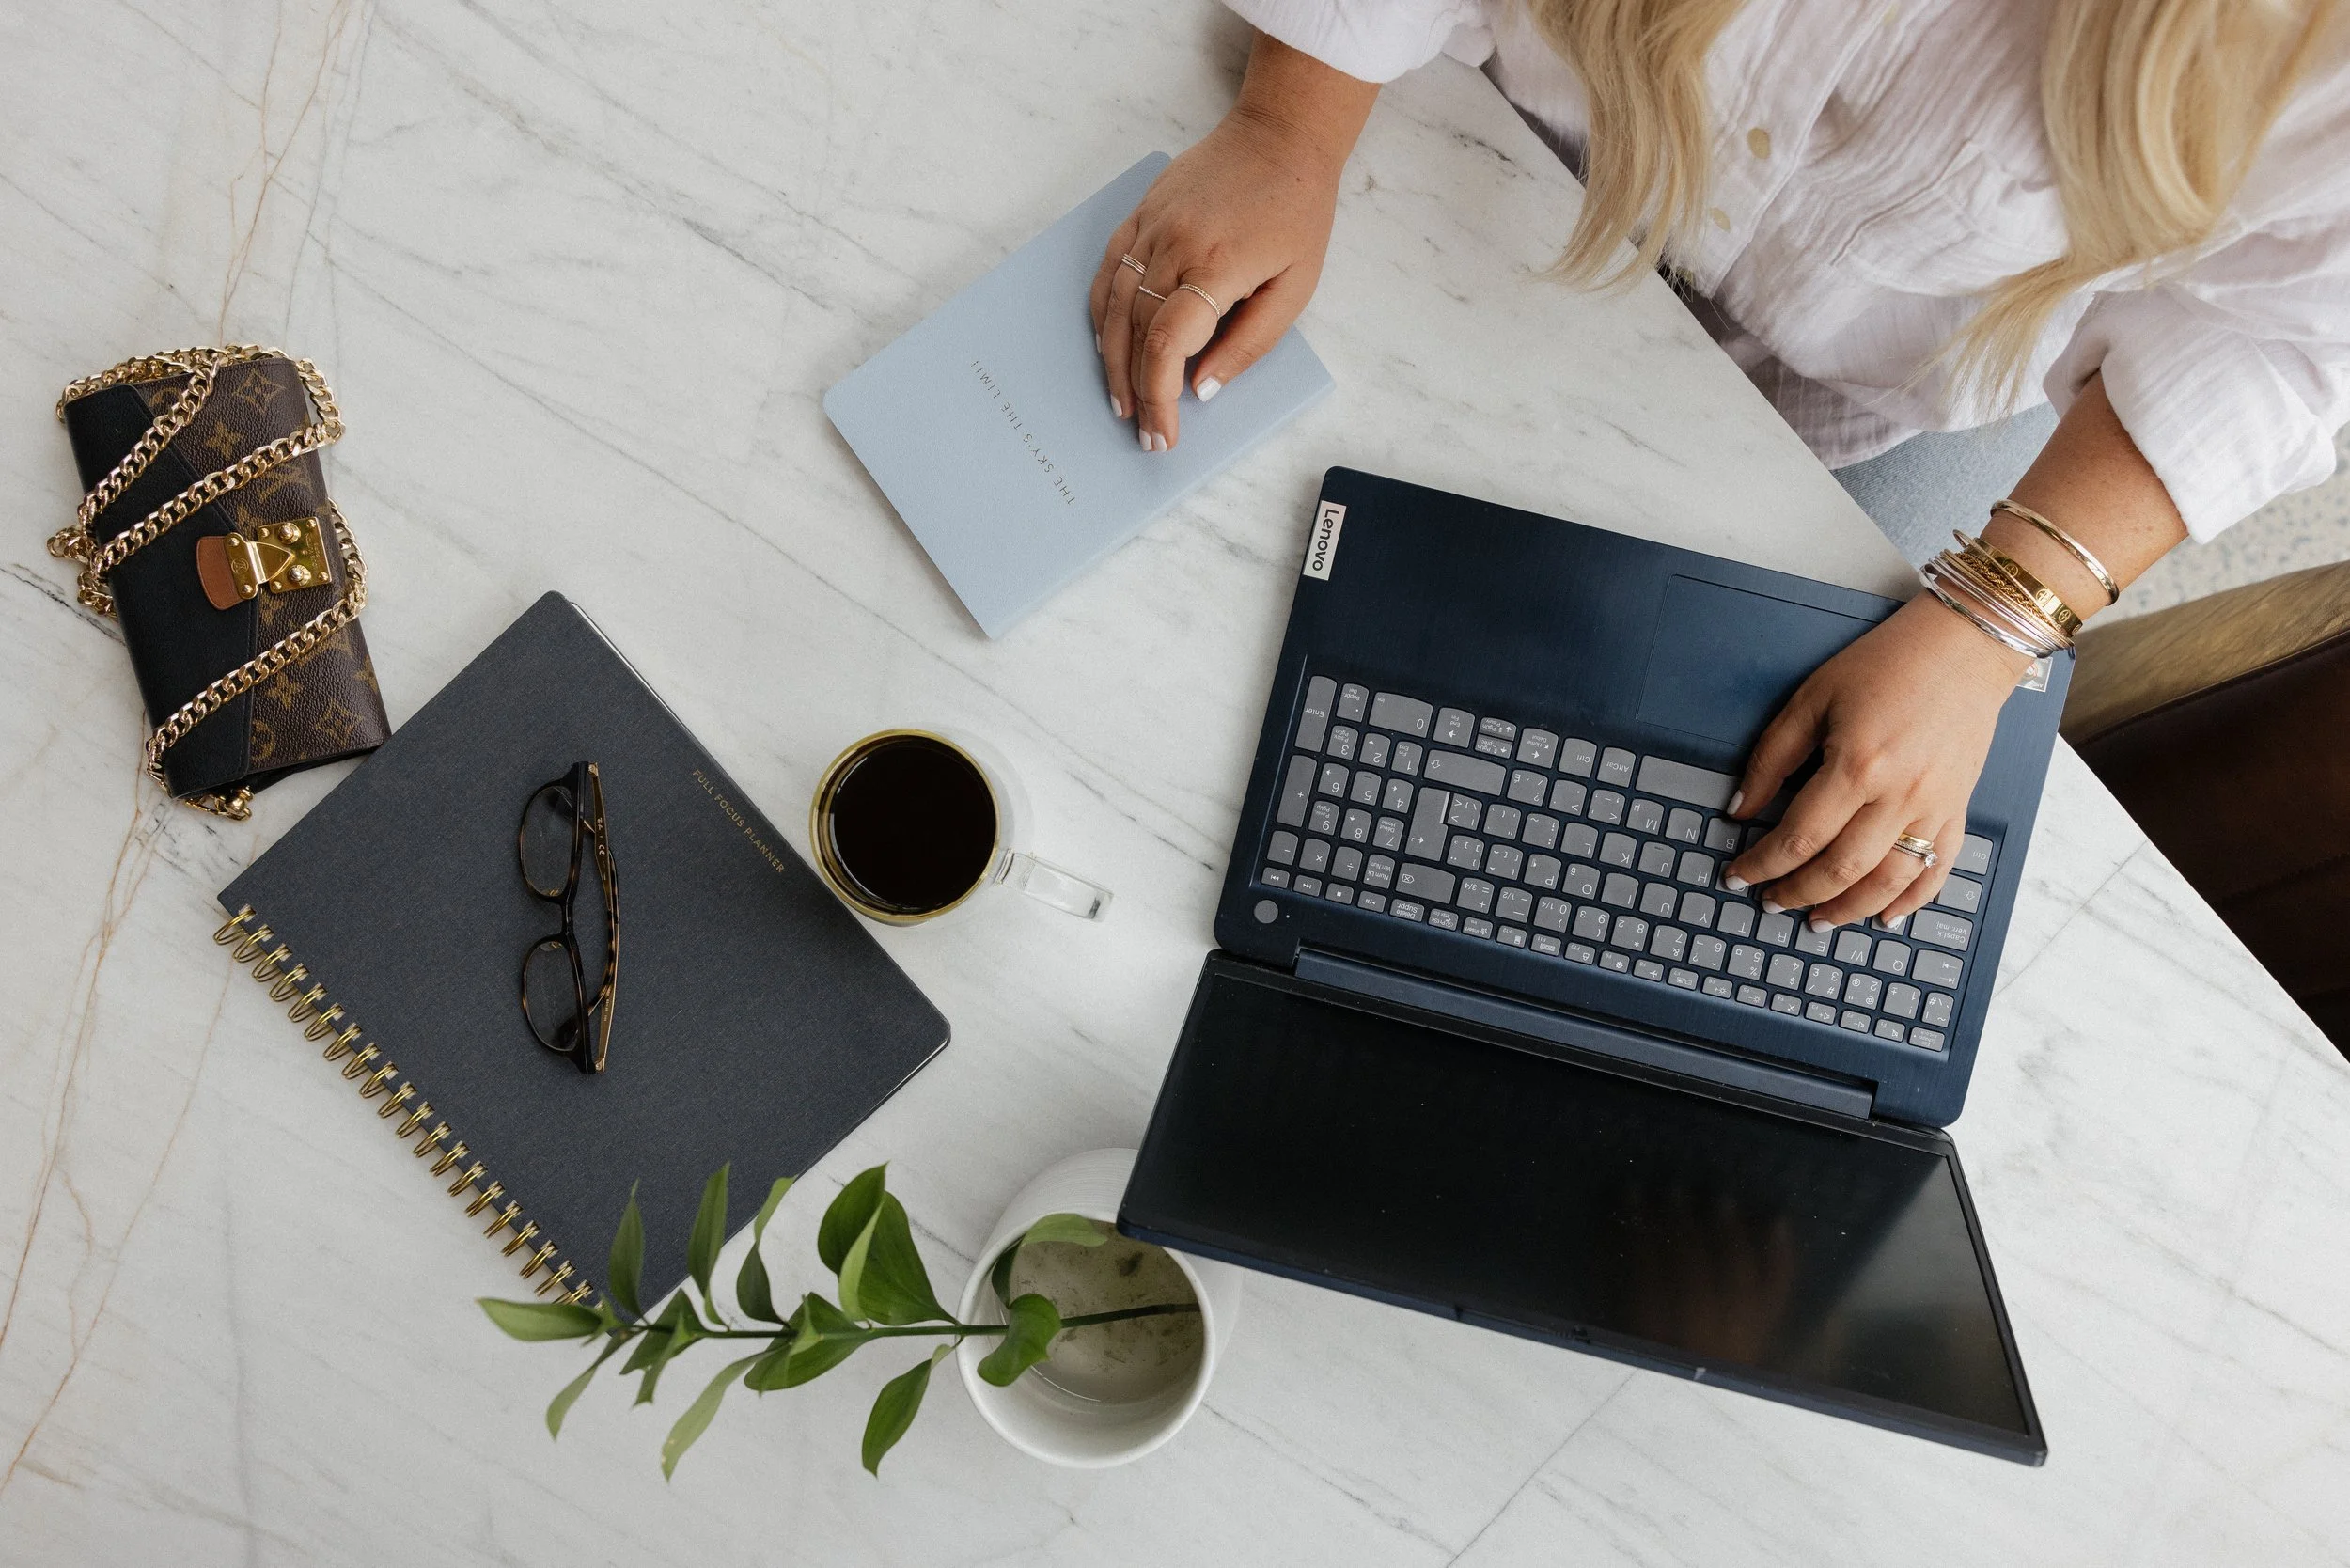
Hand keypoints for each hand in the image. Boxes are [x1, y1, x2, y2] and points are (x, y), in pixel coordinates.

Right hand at [1089, 36, 1375, 451]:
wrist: (1281, 136)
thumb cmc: (1296, 212)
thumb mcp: (1296, 288)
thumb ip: (1250, 343)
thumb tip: (1203, 388)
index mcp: (1215, 267)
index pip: (1166, 346)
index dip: (1158, 397)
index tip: (1164, 433)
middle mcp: (1173, 247)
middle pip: (1133, 333)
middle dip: (1135, 391)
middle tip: (1142, 432)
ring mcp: (1151, 227)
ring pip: (1112, 306)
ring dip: (1110, 360)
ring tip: (1121, 400)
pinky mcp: (1141, 214)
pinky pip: (1108, 270)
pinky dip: (1101, 312)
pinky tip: (1105, 343)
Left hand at [1724, 595, 2030, 926]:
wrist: (1964, 647)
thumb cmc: (1887, 664)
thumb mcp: (1813, 698)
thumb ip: (1772, 758)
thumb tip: (1741, 807)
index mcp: (1857, 765)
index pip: (1799, 836)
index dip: (1761, 864)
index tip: (1738, 875)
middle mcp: (1899, 794)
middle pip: (1840, 868)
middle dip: (1797, 894)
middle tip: (1770, 903)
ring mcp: (1935, 806)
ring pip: (1889, 881)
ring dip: (1849, 909)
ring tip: (1817, 920)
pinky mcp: (1958, 808)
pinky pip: (1937, 869)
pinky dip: (1911, 900)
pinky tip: (1885, 917)